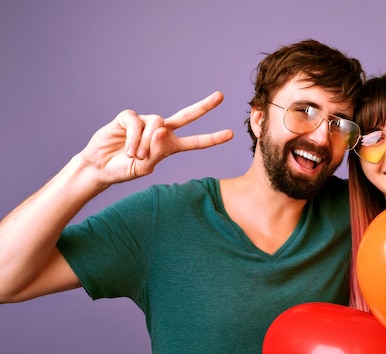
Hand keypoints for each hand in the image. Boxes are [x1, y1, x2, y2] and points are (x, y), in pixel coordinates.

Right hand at [79, 91, 233, 184]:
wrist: (100, 168)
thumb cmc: (124, 169)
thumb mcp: (144, 167)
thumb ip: (156, 152)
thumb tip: (161, 130)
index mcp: (169, 146)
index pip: (194, 142)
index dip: (211, 139)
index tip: (230, 134)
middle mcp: (160, 130)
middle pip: (186, 116)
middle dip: (203, 106)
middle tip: (220, 96)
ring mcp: (145, 121)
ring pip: (157, 125)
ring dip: (146, 143)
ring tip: (135, 156)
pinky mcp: (129, 117)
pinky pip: (137, 123)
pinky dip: (134, 139)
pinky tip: (127, 149)